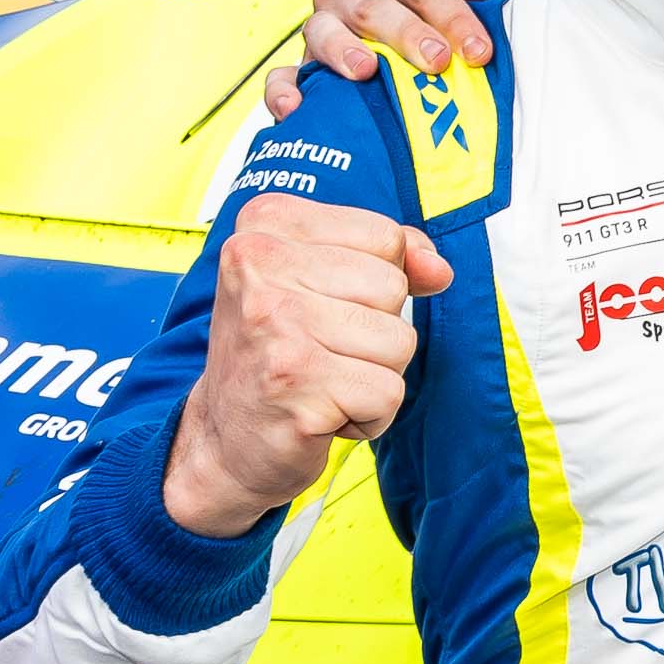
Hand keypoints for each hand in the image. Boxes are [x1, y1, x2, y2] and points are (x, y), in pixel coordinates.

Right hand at [162, 197, 453, 532]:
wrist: (224, 439)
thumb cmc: (280, 353)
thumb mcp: (324, 284)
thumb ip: (389, 260)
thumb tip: (439, 269)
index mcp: (265, 224)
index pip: (385, 236)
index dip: (375, 284)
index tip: (323, 307)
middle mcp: (261, 264)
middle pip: (392, 288)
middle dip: (376, 331)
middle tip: (320, 352)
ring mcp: (275, 323)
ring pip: (399, 341)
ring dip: (374, 375)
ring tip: (321, 382)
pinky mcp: (295, 382)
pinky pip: (388, 393)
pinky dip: (369, 416)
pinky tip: (324, 414)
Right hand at [264, 0, 509, 114]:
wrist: (395, 58)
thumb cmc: (429, 20)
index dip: (454, 14)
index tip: (479, 50)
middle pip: (373, 7)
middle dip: (407, 33)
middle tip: (437, 61)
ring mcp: (319, 30)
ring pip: (322, 32)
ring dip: (343, 50)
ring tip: (366, 70)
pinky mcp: (300, 70)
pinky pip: (282, 78)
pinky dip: (285, 92)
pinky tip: (296, 108)